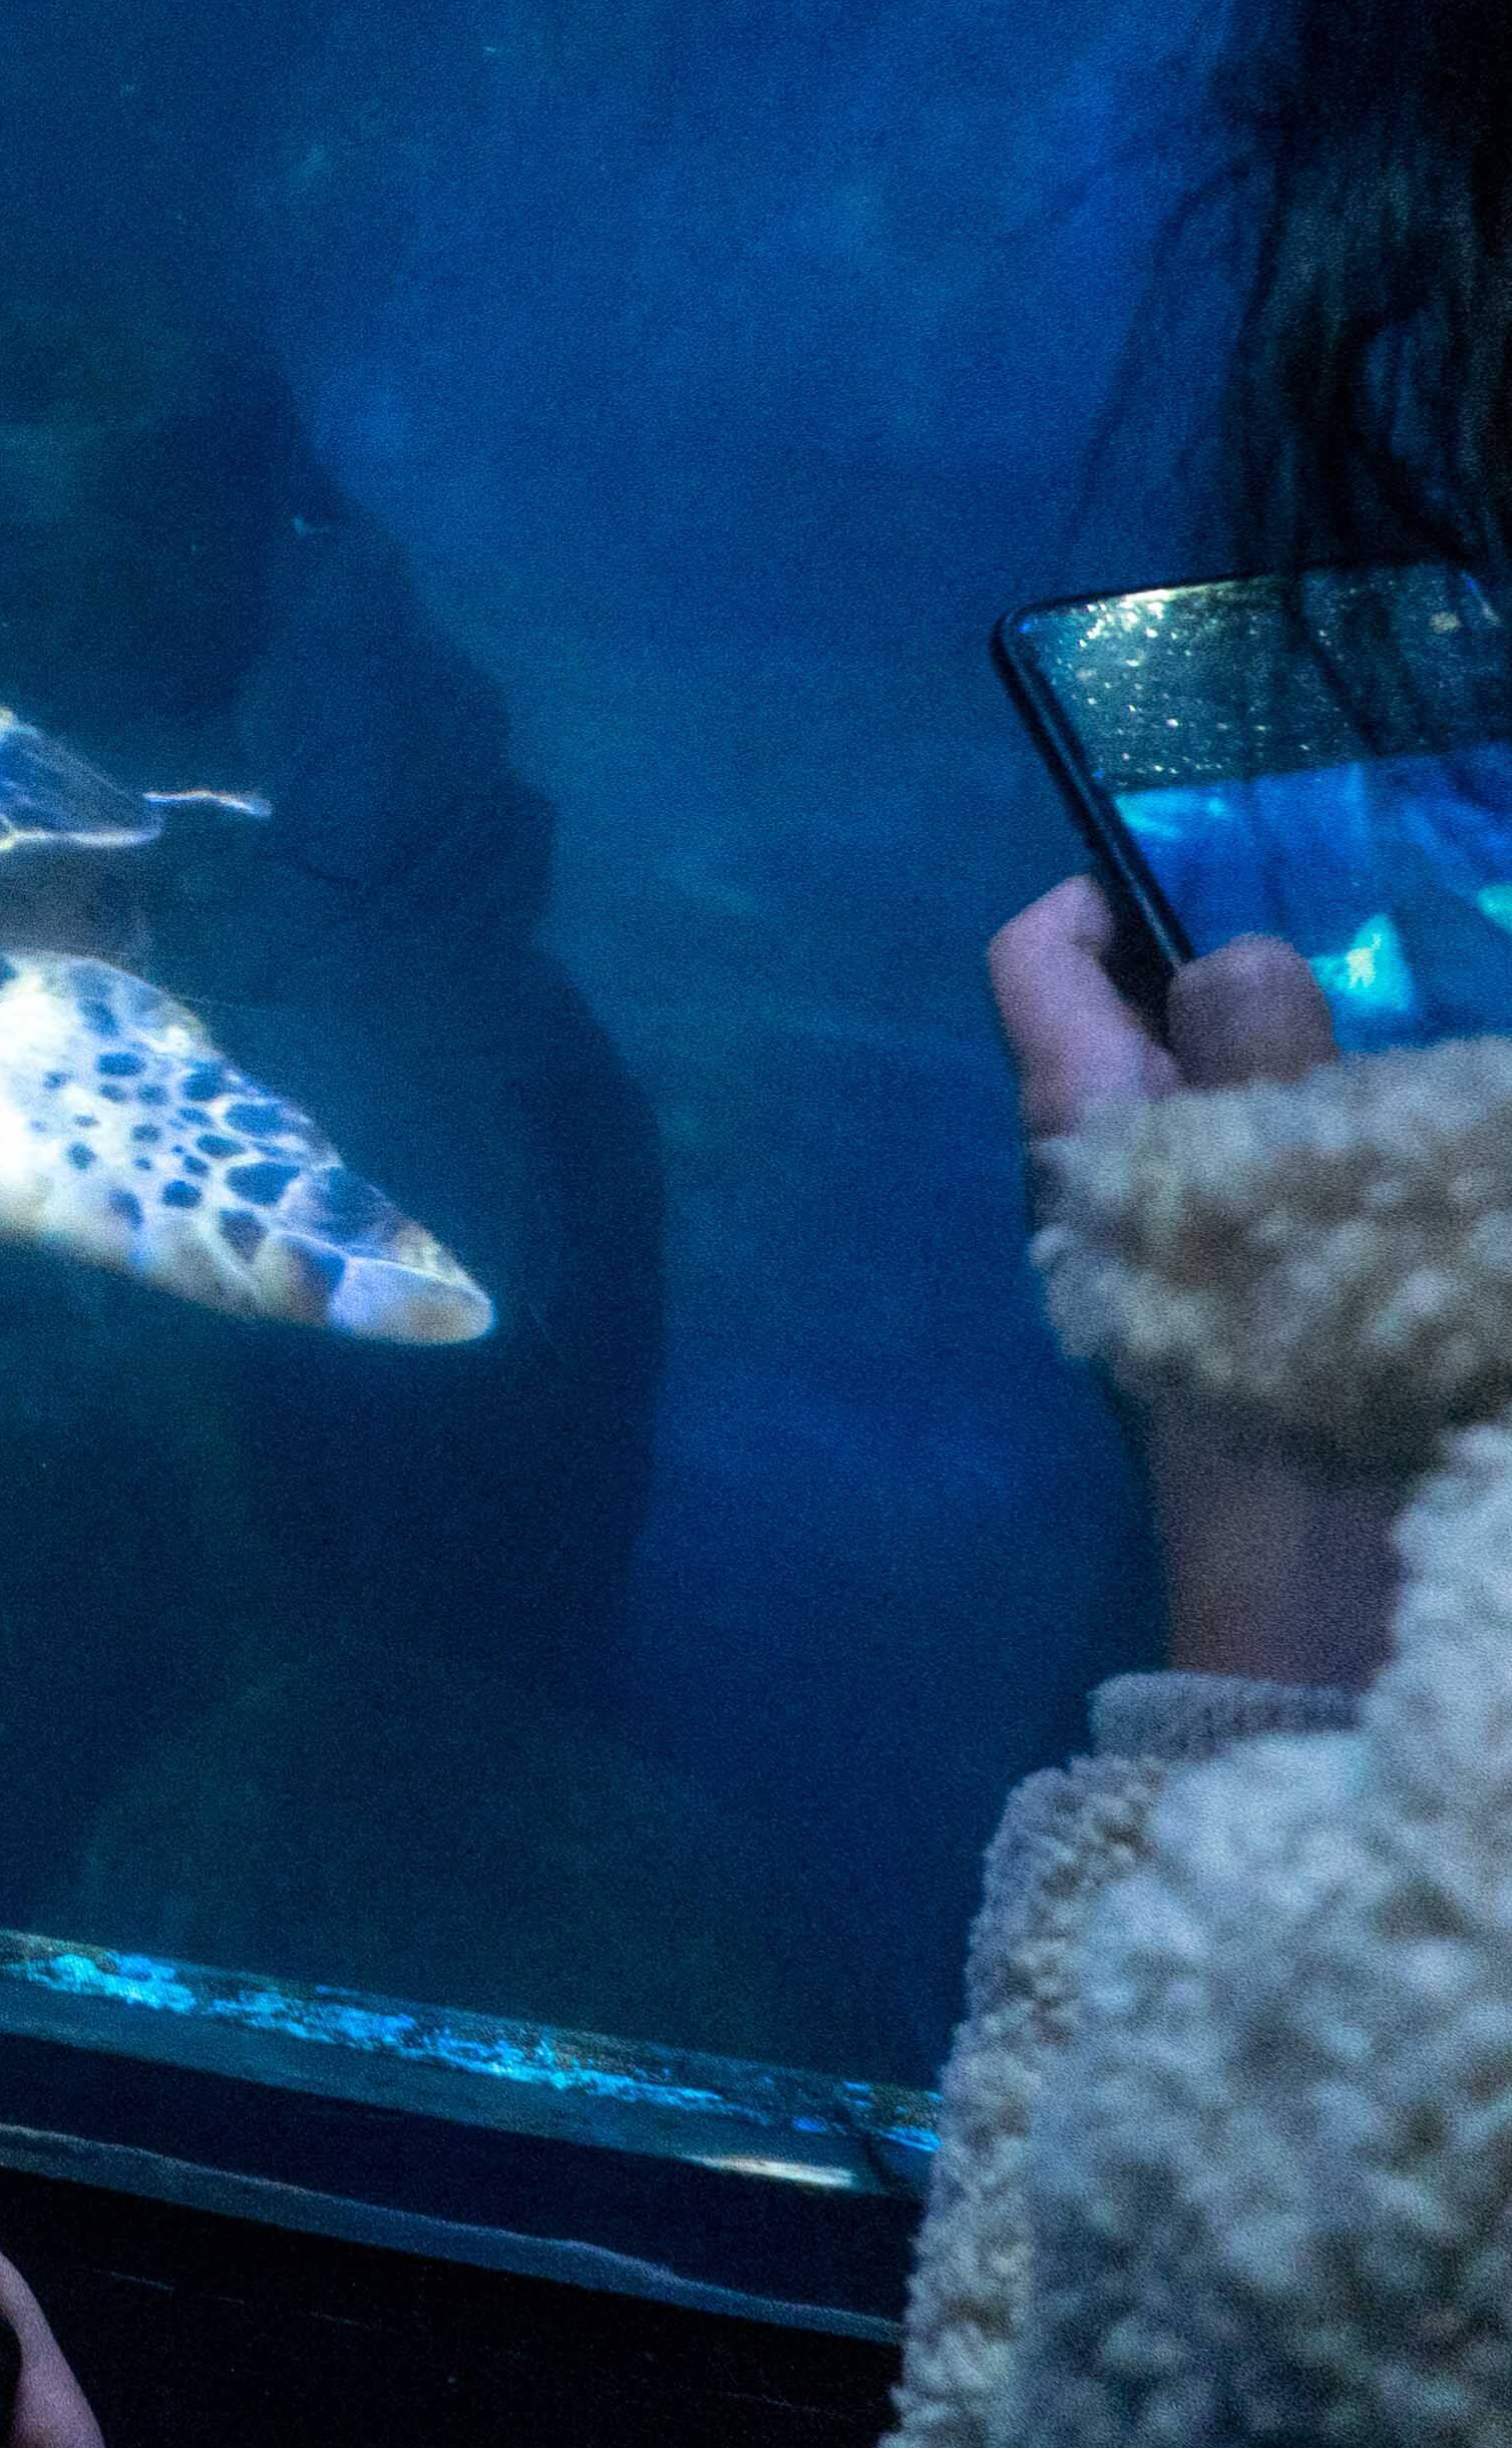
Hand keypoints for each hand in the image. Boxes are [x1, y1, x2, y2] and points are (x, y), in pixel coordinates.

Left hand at [988, 879, 1399, 1690]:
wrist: (1327, 1584)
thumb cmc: (1293, 1372)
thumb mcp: (1273, 1184)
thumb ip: (1249, 1053)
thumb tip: (1233, 955)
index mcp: (1080, 1121)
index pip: (1037, 963)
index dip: (1100, 897)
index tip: (1211, 863)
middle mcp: (1104, 1162)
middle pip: (1132, 1015)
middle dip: (1223, 960)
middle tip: (1352, 925)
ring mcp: (1170, 1226)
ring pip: (1209, 1086)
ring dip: (1291, 1043)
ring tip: (1403, 1009)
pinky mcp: (1236, 1283)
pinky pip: (1263, 1163)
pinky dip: (1319, 1122)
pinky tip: (1410, 1123)